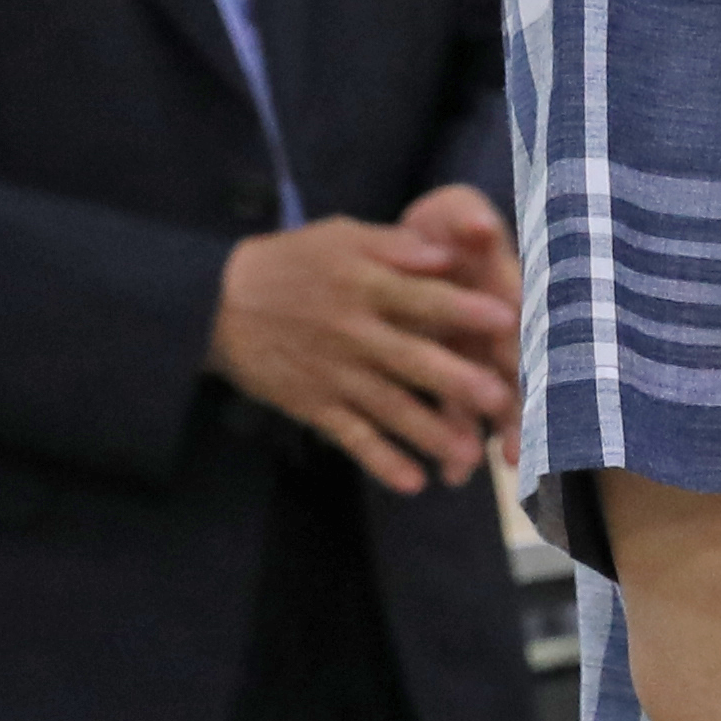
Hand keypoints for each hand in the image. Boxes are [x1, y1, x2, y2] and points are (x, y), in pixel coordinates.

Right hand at [212, 204, 521, 490]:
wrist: (213, 303)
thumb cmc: (293, 263)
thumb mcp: (342, 236)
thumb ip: (397, 245)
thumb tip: (449, 253)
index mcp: (365, 285)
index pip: (421, 299)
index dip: (464, 309)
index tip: (508, 320)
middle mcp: (353, 333)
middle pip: (411, 359)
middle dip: (456, 380)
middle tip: (500, 398)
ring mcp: (334, 373)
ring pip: (389, 406)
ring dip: (429, 432)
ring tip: (469, 454)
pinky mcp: (313, 404)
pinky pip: (351, 436)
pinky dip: (380, 461)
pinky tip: (414, 483)